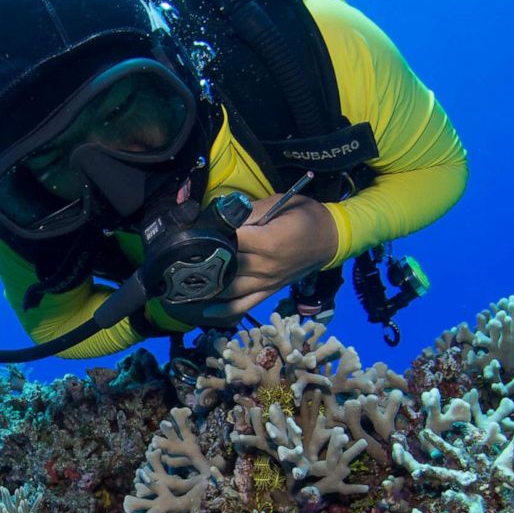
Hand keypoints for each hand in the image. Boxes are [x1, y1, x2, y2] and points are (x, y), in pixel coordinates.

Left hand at [197, 193, 337, 320]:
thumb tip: (221, 215)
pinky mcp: (269, 291)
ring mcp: (267, 282)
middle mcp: (265, 266)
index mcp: (267, 242)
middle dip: (203, 261)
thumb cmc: (306, 216)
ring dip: (207, 286)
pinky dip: (224, 310)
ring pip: (229, 289)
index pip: (229, 241)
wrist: (331, 238)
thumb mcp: (279, 203)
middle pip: (225, 266)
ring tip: (185, 281)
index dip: (210, 236)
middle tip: (182, 256)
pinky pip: (244, 305)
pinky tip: (205, 308)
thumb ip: (249, 211)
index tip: (194, 232)